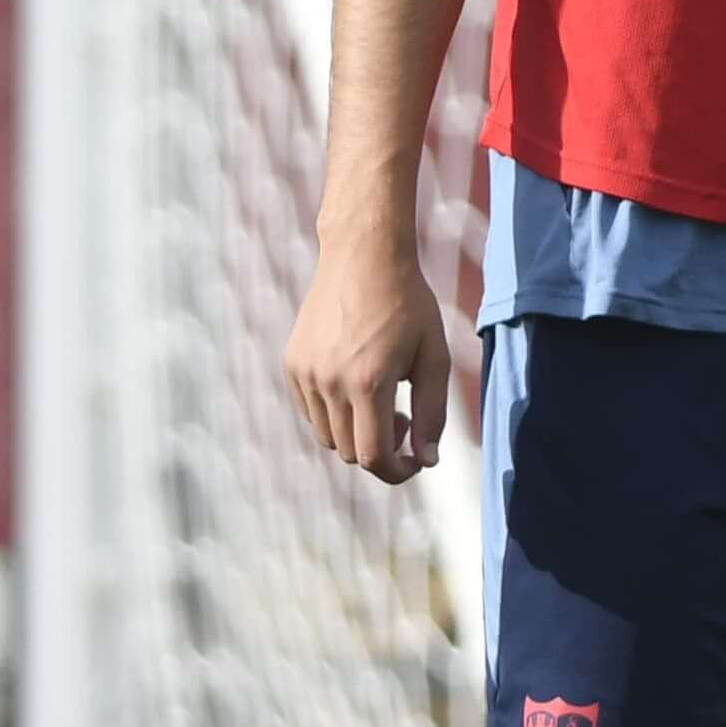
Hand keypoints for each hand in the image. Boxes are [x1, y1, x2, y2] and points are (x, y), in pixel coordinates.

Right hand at [284, 245, 451, 483]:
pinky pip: (310, 412)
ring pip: (327, 436)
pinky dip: (333, 414)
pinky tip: (354, 385)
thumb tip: (427, 461)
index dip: (397, 471)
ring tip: (380, 400)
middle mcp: (329, 382)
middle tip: (402, 417)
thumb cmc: (408, 303)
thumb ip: (432, 414)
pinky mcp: (292, 363)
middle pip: (350, 452)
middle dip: (381, 449)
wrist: (363, 255)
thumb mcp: (433, 357)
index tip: (415, 462)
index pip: (373, 457)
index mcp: (368, 382)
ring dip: (355, 433)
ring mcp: (305, 372)